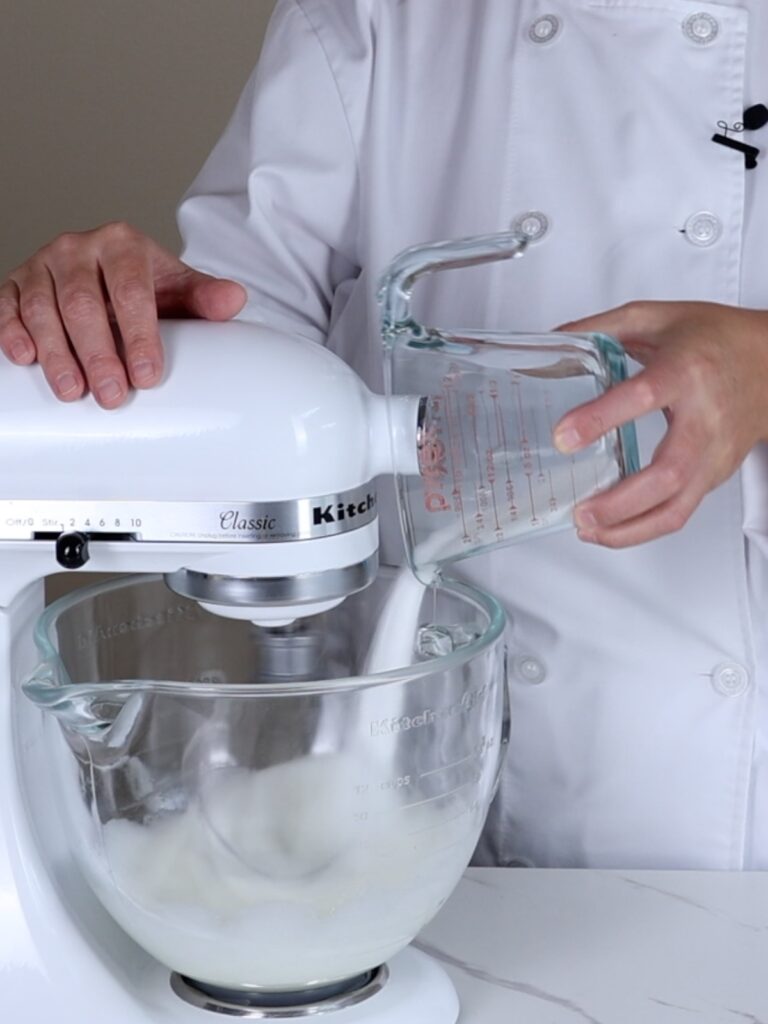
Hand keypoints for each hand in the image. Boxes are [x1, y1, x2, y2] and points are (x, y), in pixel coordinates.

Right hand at [0, 222, 246, 407]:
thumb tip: (233, 300)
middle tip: (112, 395)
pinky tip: (24, 358)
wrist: (110, 271)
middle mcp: (78, 248)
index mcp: (122, 244)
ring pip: (42, 308)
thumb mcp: (179, 289)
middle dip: (98, 354)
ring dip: (56, 353)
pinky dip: (11, 332)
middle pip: (83, 304)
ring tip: (73, 391)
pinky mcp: (14, 283)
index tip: (147, 375)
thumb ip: (204, 297)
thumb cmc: (146, 285)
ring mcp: (42, 265)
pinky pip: (6, 306)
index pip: (131, 291)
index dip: (139, 335)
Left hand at [552, 301, 767, 546]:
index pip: (642, 397)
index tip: (563, 437)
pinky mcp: (714, 476)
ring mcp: (713, 453)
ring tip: (587, 529)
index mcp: (685, 371)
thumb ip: (603, 327)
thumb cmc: (716, 339)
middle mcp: (704, 418)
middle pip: (667, 472)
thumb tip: (552, 341)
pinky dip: (642, 529)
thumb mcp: (658, 317)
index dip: (600, 419)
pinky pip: (680, 512)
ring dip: (628, 528)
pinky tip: (611, 530)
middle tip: (579, 510)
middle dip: (618, 501)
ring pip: (676, 506)